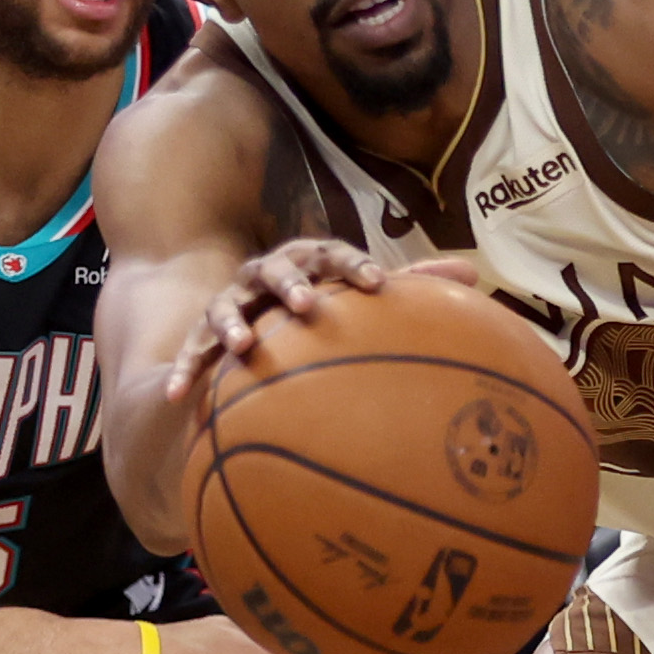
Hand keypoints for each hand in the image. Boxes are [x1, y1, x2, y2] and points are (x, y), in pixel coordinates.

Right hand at [162, 242, 480, 410]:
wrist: (252, 305)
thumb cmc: (325, 302)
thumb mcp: (360, 291)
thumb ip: (412, 284)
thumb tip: (474, 273)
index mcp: (311, 261)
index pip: (335, 254)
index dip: (356, 266)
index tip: (378, 285)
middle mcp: (269, 274)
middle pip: (277, 269)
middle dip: (291, 284)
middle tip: (307, 305)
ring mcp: (233, 300)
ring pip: (228, 306)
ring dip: (233, 324)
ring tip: (243, 347)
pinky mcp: (204, 330)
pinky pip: (190, 351)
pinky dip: (184, 372)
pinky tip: (179, 399)